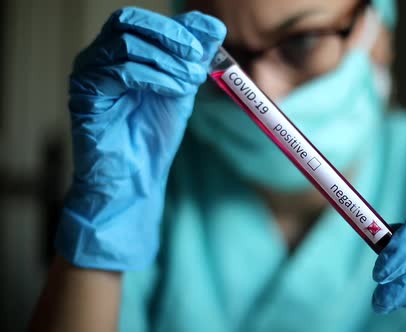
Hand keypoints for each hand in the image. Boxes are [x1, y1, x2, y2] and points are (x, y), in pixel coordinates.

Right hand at [54, 7, 225, 269]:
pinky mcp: (85, 95)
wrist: (135, 178)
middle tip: (197, 57)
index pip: (142, 21)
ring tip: (191, 81)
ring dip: (167, 59)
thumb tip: (214, 25)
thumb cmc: (153, 136)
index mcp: (120, 53)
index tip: (204, 44)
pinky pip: (119, 72)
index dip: (174, 26)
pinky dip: (153, 77)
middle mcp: (100, 58)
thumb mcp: (181, 89)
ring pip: (126, 44)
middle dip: (170, 36)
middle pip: (129, 22)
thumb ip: (193, 57)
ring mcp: (89, 74)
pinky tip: (174, 92)